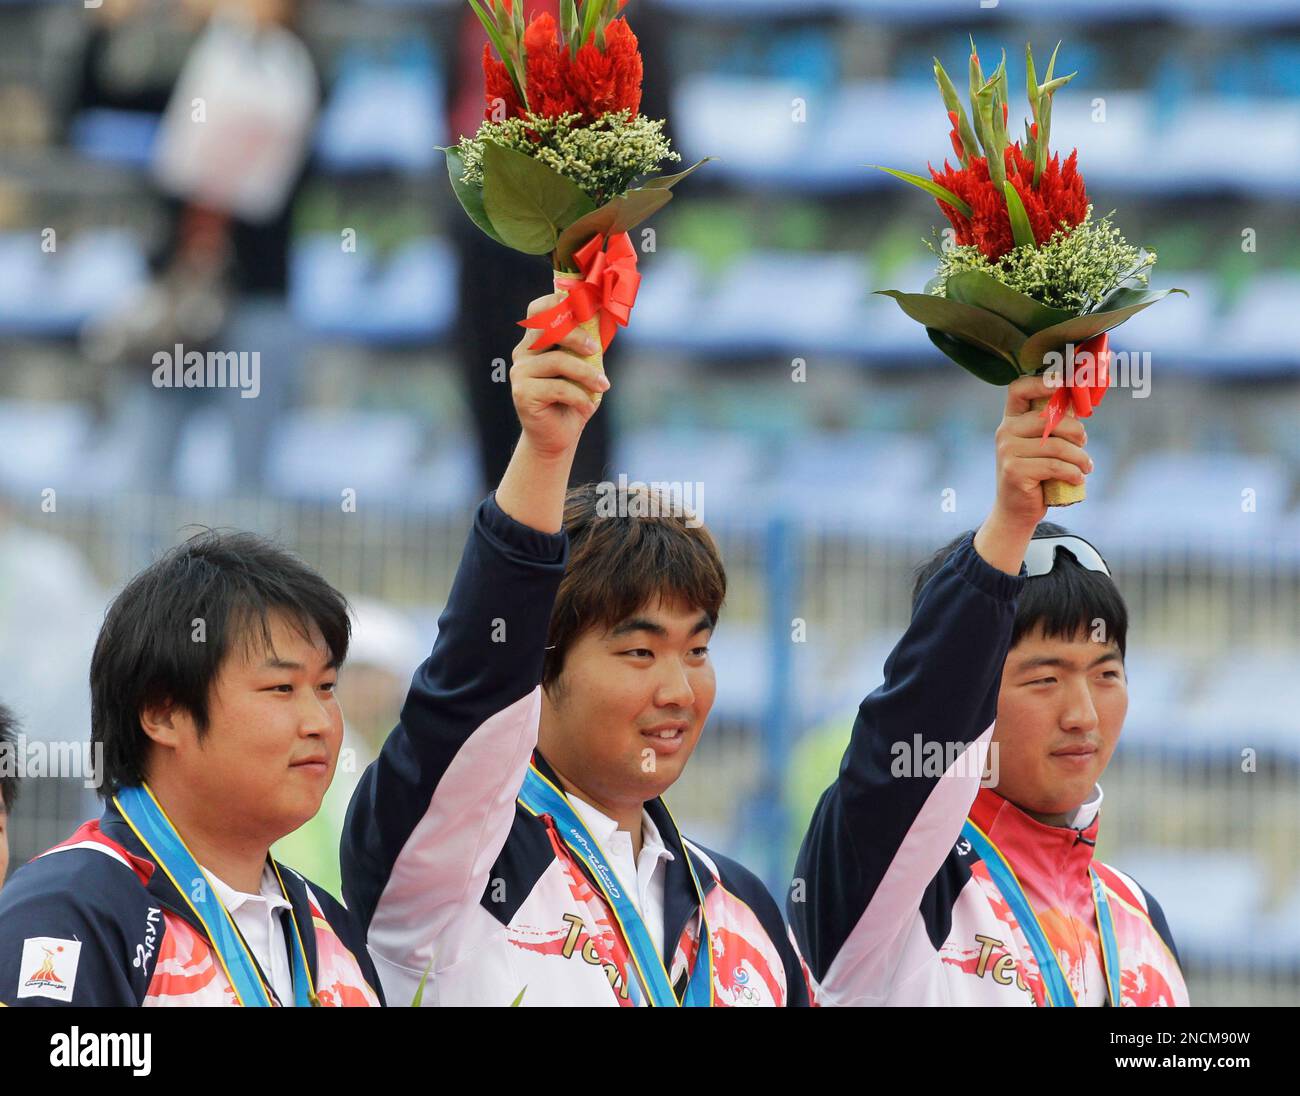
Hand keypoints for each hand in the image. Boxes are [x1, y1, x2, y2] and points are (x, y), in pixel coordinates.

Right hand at [509, 293, 609, 462]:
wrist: (559, 436)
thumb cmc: (574, 399)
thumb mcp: (585, 367)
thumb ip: (588, 344)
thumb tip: (606, 315)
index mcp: (536, 341)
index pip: (539, 310)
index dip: (558, 303)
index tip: (584, 309)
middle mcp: (523, 353)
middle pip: (547, 329)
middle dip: (576, 335)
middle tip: (596, 350)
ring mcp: (520, 372)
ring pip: (557, 361)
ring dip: (587, 374)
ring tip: (603, 385)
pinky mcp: (523, 393)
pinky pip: (557, 387)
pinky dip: (579, 397)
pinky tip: (588, 407)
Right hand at [974, 374, 1092, 573]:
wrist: (1016, 510)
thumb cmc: (1036, 474)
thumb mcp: (1044, 445)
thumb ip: (1056, 425)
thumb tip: (1080, 402)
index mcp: (1011, 419)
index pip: (1019, 389)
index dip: (1041, 382)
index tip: (1063, 384)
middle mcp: (1005, 431)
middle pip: (1049, 418)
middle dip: (1075, 431)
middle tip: (1084, 444)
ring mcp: (1007, 451)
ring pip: (1056, 445)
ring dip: (1079, 457)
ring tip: (1086, 466)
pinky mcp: (1014, 470)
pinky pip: (1054, 465)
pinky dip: (1073, 472)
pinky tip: (1078, 478)